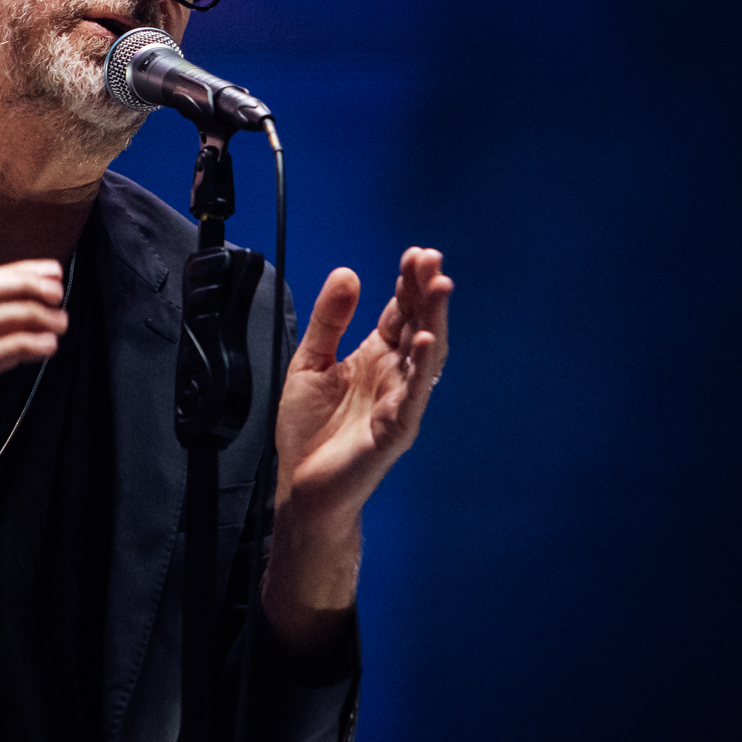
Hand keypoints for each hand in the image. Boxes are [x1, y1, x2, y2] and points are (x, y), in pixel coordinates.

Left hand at [263, 248, 451, 644]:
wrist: (301, 487)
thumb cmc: (309, 431)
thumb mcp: (310, 362)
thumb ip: (328, 320)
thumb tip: (347, 273)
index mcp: (374, 358)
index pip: (399, 313)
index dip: (408, 284)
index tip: (414, 254)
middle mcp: (393, 377)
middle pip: (418, 326)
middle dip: (426, 293)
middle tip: (432, 260)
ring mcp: (399, 403)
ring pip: (425, 356)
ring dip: (435, 321)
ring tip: (439, 288)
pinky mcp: (395, 430)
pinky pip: (414, 396)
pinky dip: (422, 369)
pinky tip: (426, 342)